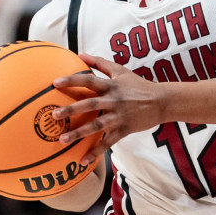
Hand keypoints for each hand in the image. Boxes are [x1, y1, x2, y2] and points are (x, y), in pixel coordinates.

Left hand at [50, 54, 164, 164]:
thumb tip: (80, 54)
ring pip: (96, 125)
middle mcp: (114, 100)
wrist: (162, 101)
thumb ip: (100, 63)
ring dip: (79, 133)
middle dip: (71, 109)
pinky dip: (96, 151)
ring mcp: (119, 116)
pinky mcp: (124, 129)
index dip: (73, 80)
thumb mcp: (121, 71)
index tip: (55, 83)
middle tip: (54, 115)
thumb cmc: (138, 85)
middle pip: (90, 104)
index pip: (89, 80)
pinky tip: (83, 160)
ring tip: (62, 140)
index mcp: (111, 85)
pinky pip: (108, 142)